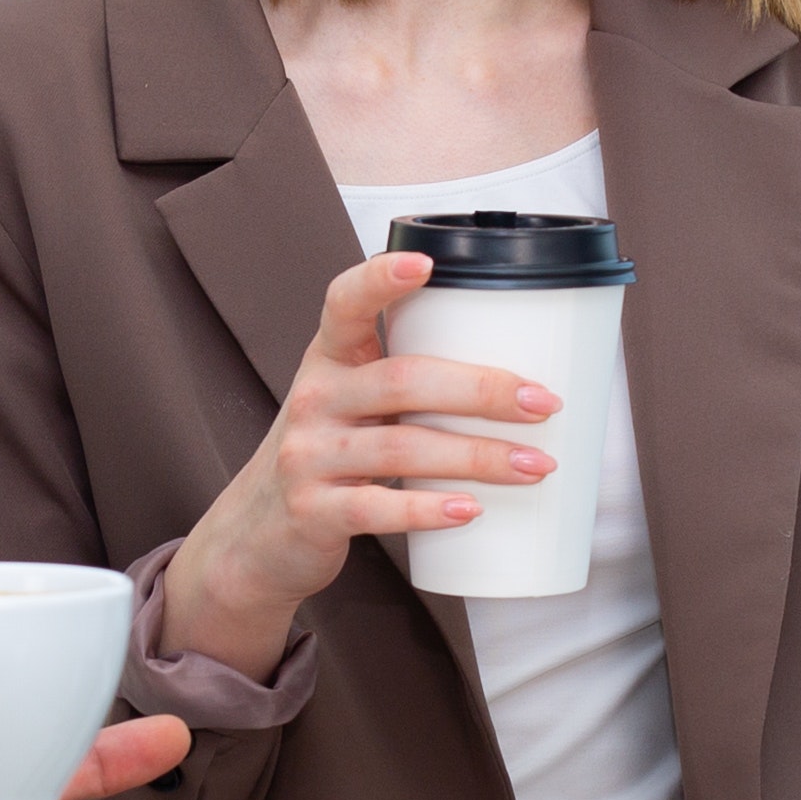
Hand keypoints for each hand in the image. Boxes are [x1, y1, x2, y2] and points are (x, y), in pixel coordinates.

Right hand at [156, 251, 558, 677]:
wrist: (258, 536)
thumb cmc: (331, 457)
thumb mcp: (351, 403)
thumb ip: (409, 383)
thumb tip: (525, 379)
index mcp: (329, 359)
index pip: (345, 304)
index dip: (380, 278)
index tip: (428, 263)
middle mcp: (315, 399)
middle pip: (402, 380)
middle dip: (482, 389)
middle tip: (543, 403)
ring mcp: (308, 456)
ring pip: (400, 448)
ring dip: (477, 456)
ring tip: (536, 464)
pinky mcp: (312, 513)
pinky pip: (376, 508)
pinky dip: (427, 510)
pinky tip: (471, 510)